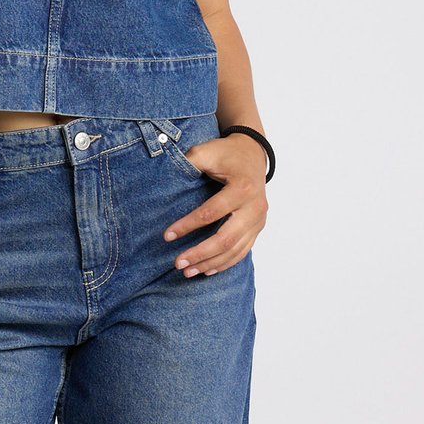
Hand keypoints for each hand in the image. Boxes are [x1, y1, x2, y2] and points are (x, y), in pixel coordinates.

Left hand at [164, 132, 267, 276]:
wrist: (253, 153)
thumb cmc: (226, 153)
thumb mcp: (206, 151)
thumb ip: (188, 163)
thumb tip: (164, 179)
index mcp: (242, 188)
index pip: (211, 213)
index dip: (187, 225)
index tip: (167, 236)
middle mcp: (254, 207)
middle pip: (226, 239)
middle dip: (200, 254)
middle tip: (178, 263)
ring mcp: (259, 220)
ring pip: (235, 250)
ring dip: (211, 263)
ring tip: (187, 271)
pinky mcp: (258, 227)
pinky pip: (243, 251)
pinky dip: (225, 263)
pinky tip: (208, 270)